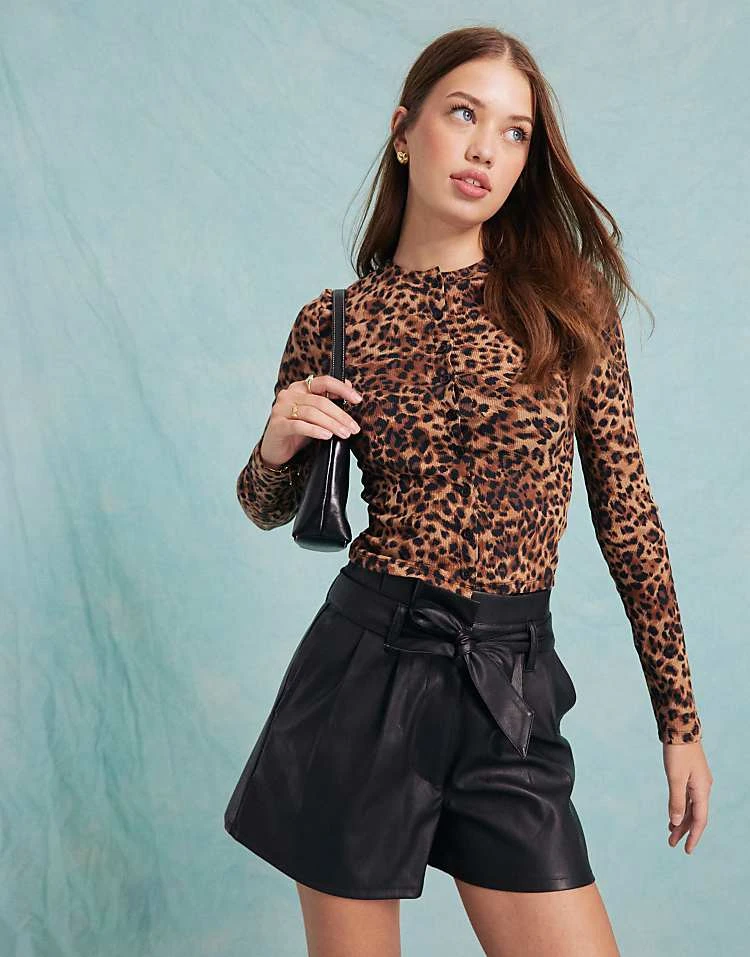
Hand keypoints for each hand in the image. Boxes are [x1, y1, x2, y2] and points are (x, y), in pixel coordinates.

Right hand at [260, 374, 362, 468]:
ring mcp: (281, 409)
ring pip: (312, 413)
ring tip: (344, 434)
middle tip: (354, 428)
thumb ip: (329, 401)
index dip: (342, 389)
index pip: (324, 382)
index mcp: (300, 388)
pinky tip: (327, 436)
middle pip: (321, 401)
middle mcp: (289, 395)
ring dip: (332, 425)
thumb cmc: (298, 431)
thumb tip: (350, 386)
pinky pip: (299, 426)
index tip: (358, 400)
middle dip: (341, 415)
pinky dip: (315, 431)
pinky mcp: (277, 425)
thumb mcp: (316, 415)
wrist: (276, 449)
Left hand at [663, 739, 712, 853]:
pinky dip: (680, 807)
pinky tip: (673, 814)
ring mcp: (698, 782)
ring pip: (691, 807)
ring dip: (681, 820)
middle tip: (671, 843)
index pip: (700, 820)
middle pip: (695, 815)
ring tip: (670, 832)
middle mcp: (703, 788)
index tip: (687, 850)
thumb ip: (676, 801)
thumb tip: (676, 822)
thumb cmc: (677, 752)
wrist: (679, 728)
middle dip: (684, 830)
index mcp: (702, 790)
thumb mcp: (675, 777)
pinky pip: (687, 798)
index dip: (693, 836)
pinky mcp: (691, 776)